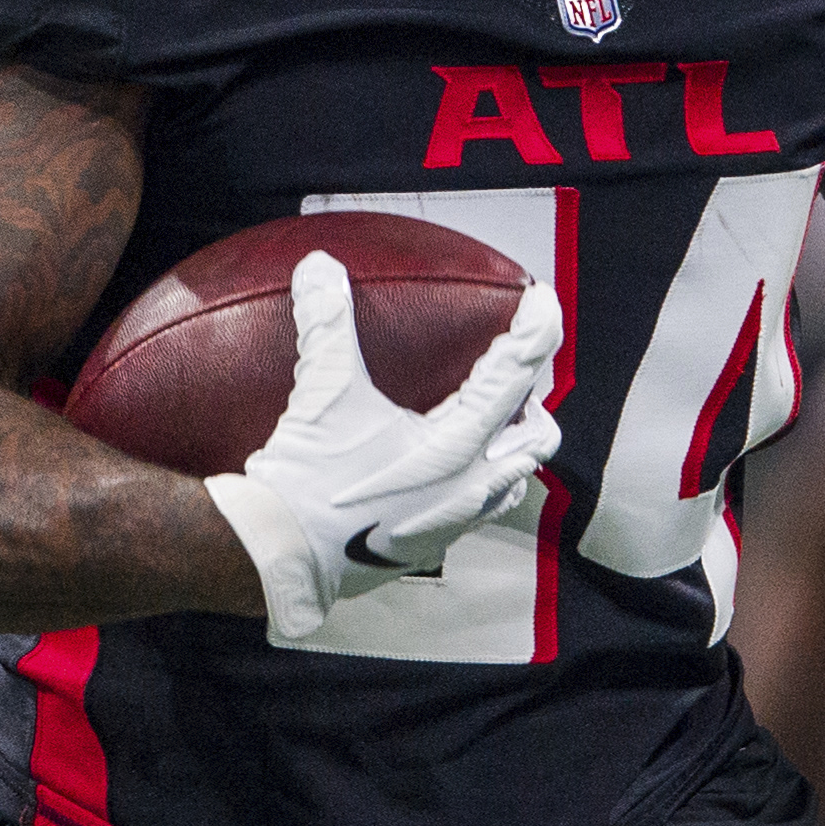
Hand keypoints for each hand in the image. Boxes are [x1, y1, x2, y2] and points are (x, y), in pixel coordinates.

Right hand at [206, 254, 560, 643]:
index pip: (516, 374)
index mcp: (456, 446)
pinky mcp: (433, 546)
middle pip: (537, 437)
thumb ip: (327, 325)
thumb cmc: (308, 478)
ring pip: (512, 480)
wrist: (282, 558)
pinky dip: (477, 480)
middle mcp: (470, 488)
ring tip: (487, 423)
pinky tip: (442, 469)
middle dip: (533, 402)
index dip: (537, 330)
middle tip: (512, 375)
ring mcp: (456, 522)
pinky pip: (478, 509)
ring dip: (510, 447)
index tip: (542, 300)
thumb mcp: (323, 393)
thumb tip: (319, 267)